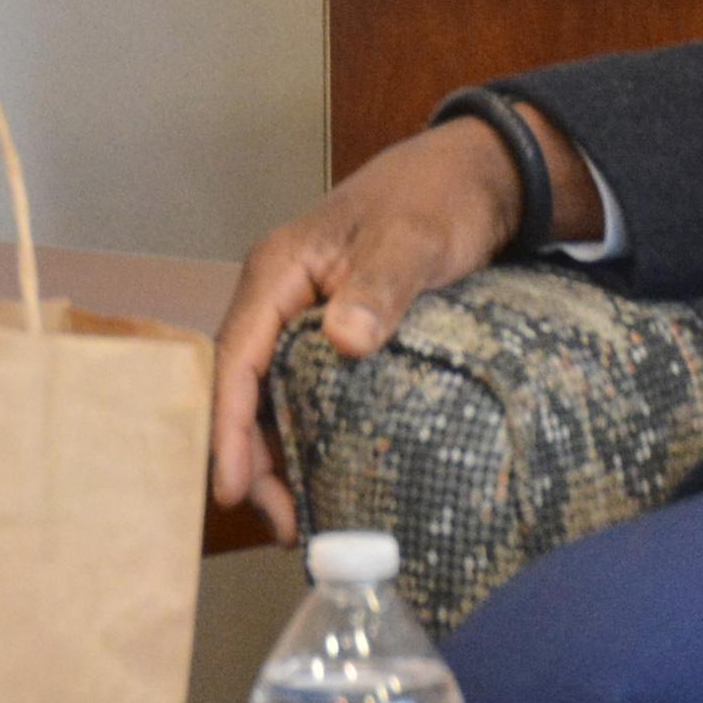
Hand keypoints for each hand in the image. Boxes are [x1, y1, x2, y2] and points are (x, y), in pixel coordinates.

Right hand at [206, 113, 598, 536]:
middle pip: (246, 389)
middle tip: (283, 524)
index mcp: (278, 270)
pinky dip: (306, 436)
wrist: (473, 178)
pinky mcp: (333, 333)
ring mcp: (305, 317)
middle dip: (252, 458)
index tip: (234, 489)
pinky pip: (304, 392)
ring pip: (271, 397)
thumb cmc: (435, 197)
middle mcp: (280, 297)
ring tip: (301, 518)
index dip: (229, 427)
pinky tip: (326, 475)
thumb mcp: (411, 240)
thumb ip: (378, 287)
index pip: (236, 358)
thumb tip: (345, 341)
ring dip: (278, 455)